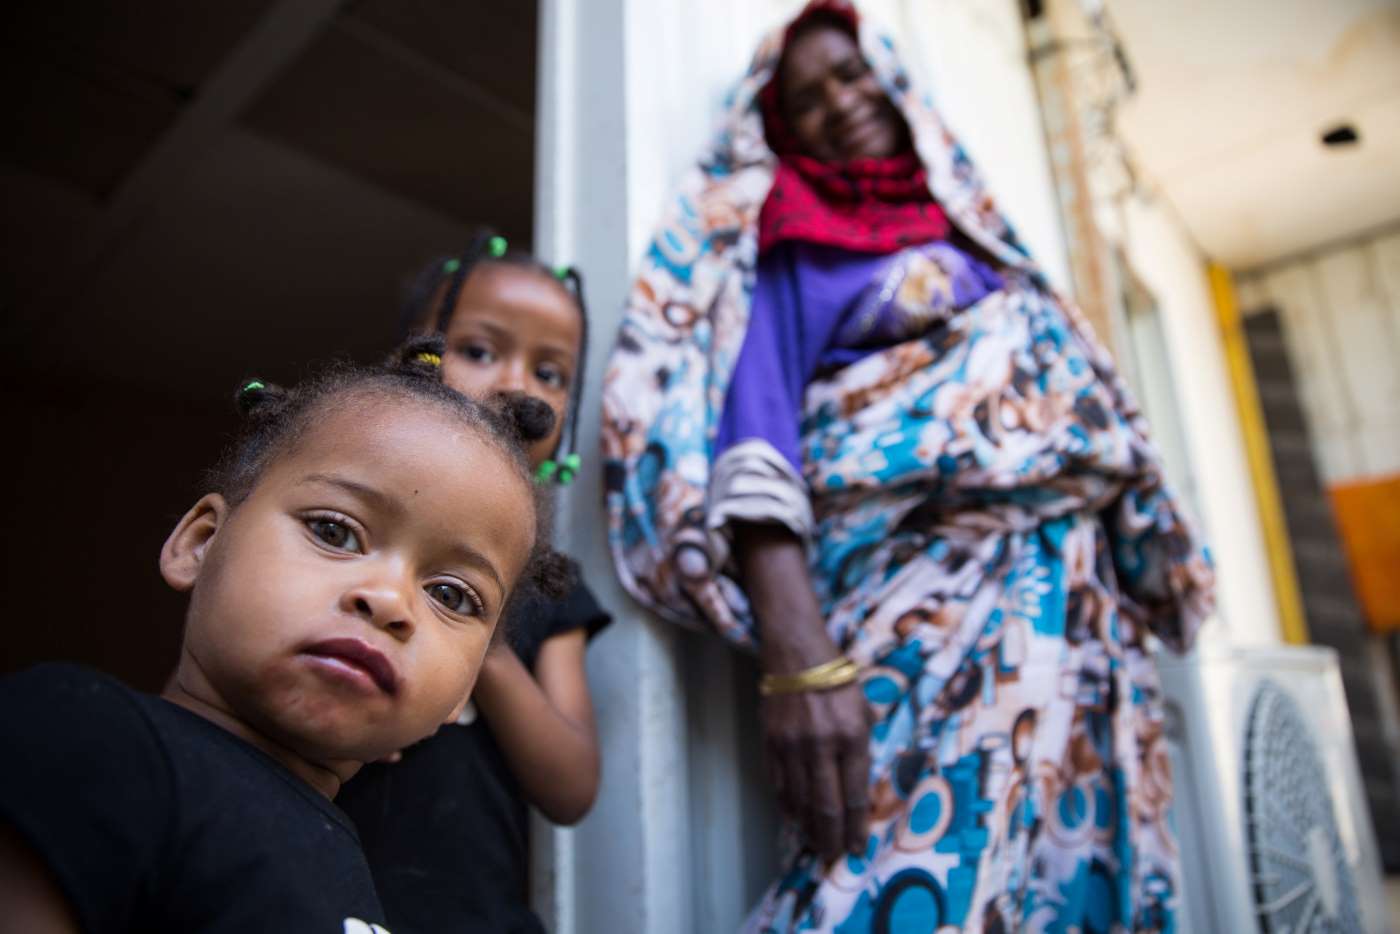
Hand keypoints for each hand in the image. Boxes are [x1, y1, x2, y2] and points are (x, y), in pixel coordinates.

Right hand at [761, 677, 872, 862]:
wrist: (796, 653)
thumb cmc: (837, 680)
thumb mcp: (864, 709)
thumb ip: (863, 745)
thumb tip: (858, 782)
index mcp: (851, 737)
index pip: (854, 795)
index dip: (856, 827)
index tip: (857, 848)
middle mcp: (821, 745)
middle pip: (826, 806)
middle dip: (831, 837)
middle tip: (833, 857)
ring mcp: (792, 746)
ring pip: (799, 800)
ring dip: (809, 827)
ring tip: (816, 844)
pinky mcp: (771, 742)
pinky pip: (778, 784)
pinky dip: (787, 806)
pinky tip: (794, 818)